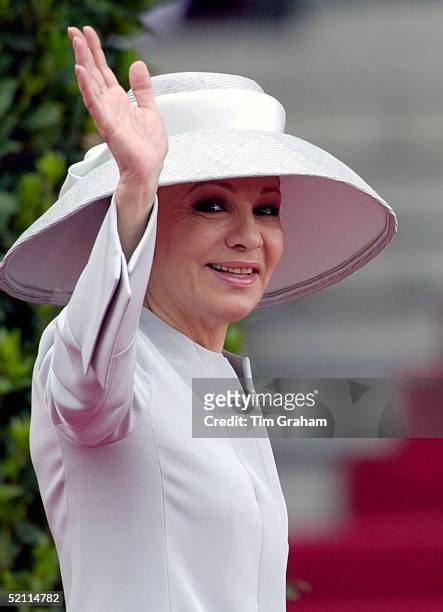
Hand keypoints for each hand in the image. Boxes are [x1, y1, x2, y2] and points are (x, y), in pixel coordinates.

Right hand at [67, 25, 167, 190]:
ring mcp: (106, 114)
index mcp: (118, 101)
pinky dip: (87, 86)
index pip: (103, 71)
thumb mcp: (149, 110)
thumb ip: (142, 88)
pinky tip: (80, 71)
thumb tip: (137, 65)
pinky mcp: (107, 125)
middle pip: (93, 72)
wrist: (148, 170)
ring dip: (82, 62)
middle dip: (84, 50)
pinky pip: (94, 103)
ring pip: (91, 83)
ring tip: (75, 41)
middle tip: (73, 29)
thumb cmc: (147, 147)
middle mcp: (109, 105)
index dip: (95, 51)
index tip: (87, 32)